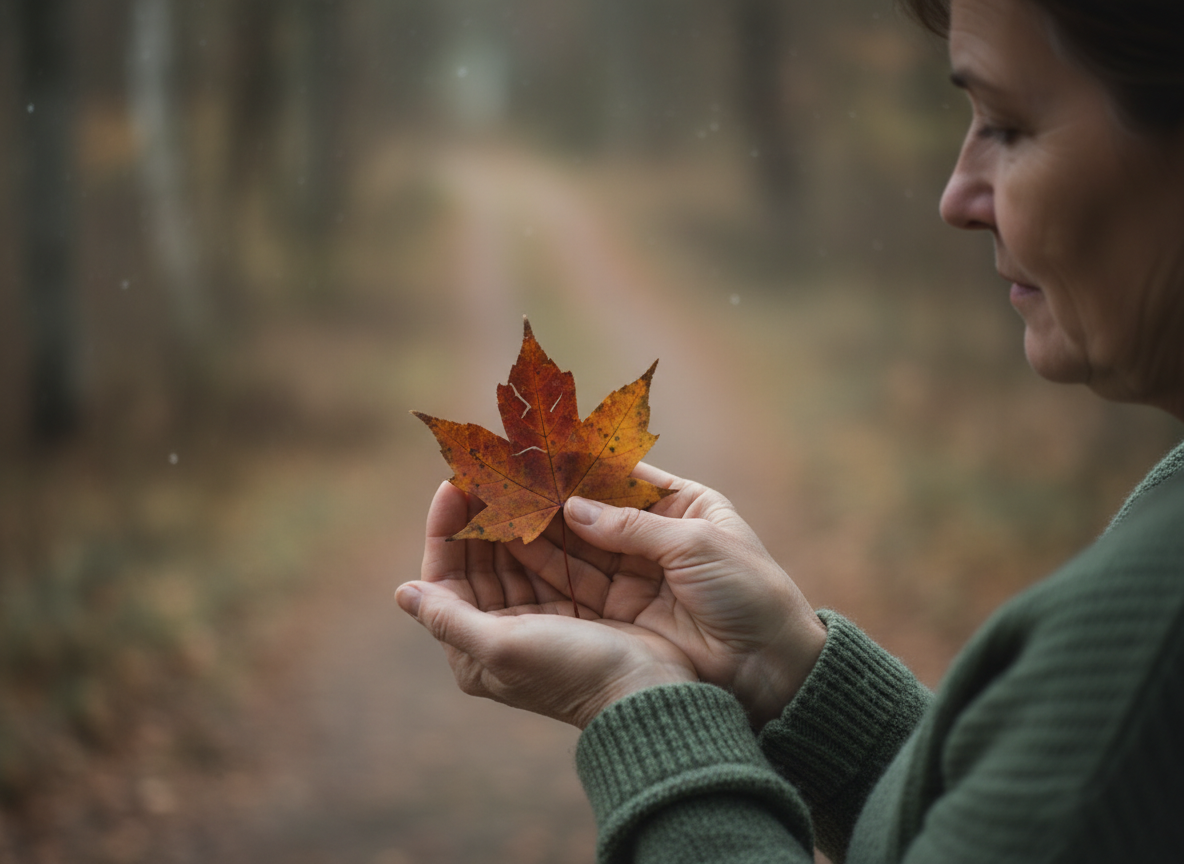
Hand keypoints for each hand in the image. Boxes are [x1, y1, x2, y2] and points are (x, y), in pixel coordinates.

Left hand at [395, 481, 696, 728]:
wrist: (647, 695)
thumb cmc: (570, 671)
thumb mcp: (503, 647)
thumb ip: (450, 620)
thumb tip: (402, 593)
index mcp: (475, 650)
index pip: (444, 579)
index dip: (445, 531)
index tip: (453, 485)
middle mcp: (501, 634)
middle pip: (478, 564)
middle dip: (479, 518)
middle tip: (486, 471)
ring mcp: (537, 618)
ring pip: (512, 557)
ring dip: (512, 518)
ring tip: (515, 476)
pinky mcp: (573, 606)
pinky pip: (547, 560)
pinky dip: (544, 530)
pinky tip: (548, 497)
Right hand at [508, 464, 826, 727]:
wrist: (773, 670)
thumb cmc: (750, 594)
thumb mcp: (696, 546)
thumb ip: (630, 527)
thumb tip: (569, 506)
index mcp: (683, 505)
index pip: (620, 475)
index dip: (578, 464)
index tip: (533, 451)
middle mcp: (653, 536)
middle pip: (591, 511)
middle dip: (547, 497)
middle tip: (500, 481)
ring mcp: (635, 575)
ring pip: (576, 547)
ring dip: (537, 531)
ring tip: (494, 510)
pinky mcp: (621, 613)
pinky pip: (575, 584)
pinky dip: (545, 568)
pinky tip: (511, 549)